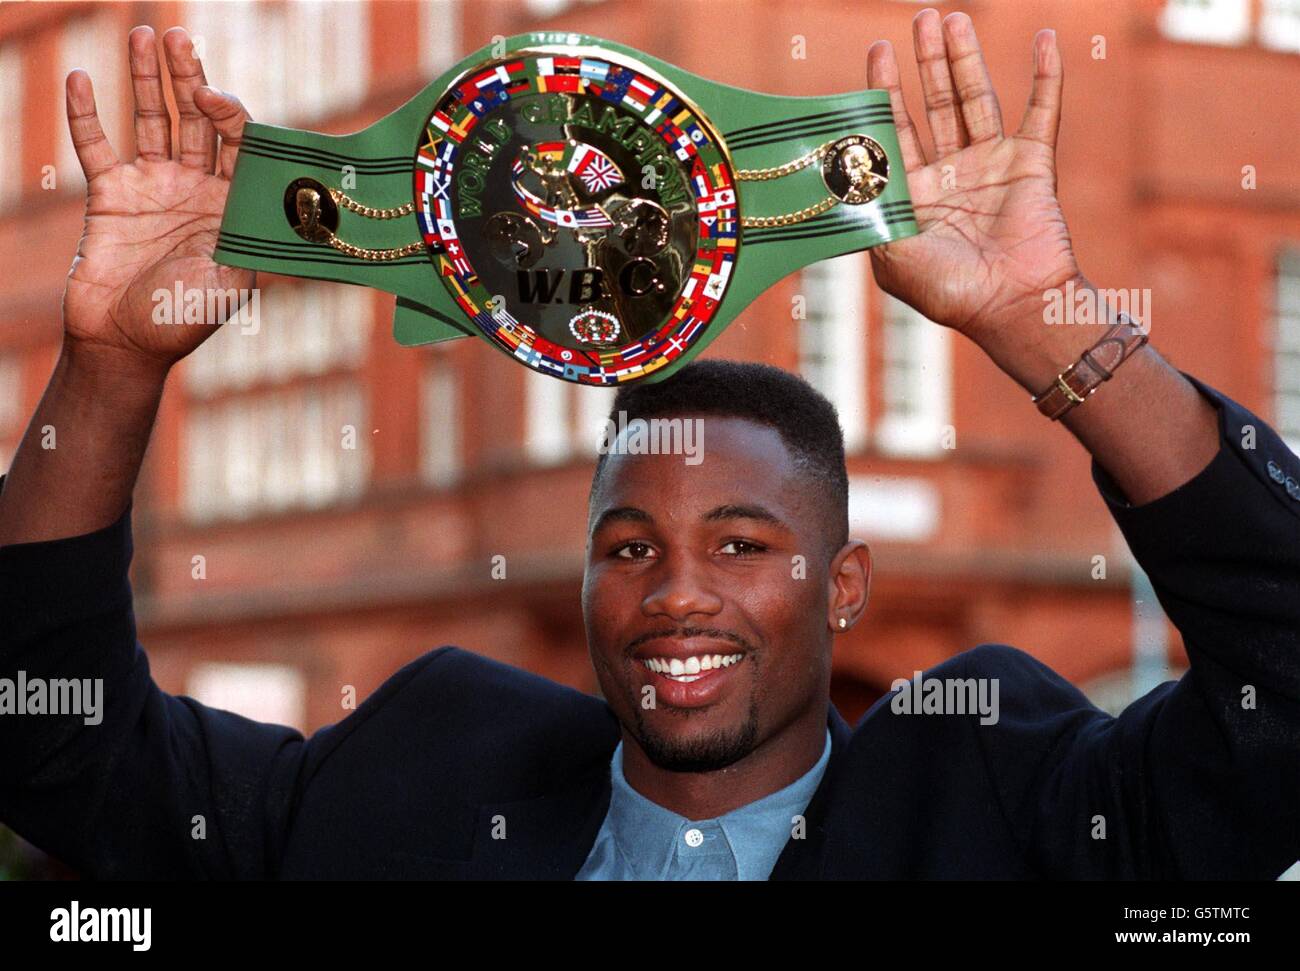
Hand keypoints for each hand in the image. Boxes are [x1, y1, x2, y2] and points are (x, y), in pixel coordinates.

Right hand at [61, 26, 252, 376]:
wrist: (124, 345)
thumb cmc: (182, 321)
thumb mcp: (228, 285)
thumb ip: (245, 241)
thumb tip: (273, 208)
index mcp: (233, 207)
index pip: (238, 145)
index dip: (229, 115)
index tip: (210, 98)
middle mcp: (197, 190)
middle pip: (199, 121)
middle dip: (191, 77)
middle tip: (180, 36)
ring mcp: (154, 188)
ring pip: (152, 121)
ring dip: (147, 80)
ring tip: (144, 34)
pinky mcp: (111, 195)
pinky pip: (97, 146)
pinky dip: (86, 114)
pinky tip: (79, 78)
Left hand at [866, 10, 1079, 344]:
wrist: (1012, 308)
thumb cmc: (948, 292)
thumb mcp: (891, 254)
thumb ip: (867, 211)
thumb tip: (840, 173)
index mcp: (914, 195)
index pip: (894, 131)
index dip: (885, 91)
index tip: (877, 51)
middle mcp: (950, 176)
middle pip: (934, 105)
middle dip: (925, 63)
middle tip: (920, 18)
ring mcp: (992, 168)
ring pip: (976, 100)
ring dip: (966, 60)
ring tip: (953, 20)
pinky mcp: (1032, 166)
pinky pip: (1041, 112)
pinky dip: (1045, 77)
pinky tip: (1043, 39)